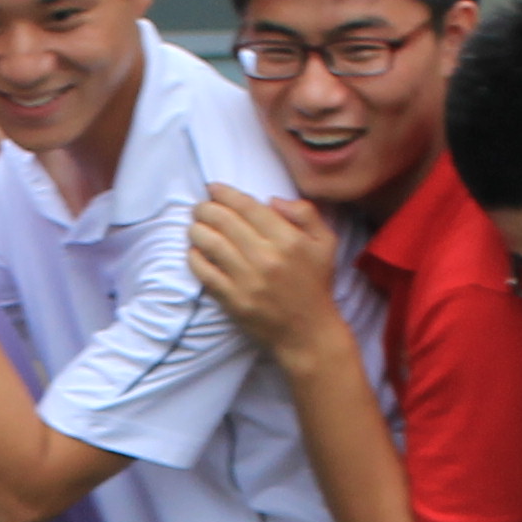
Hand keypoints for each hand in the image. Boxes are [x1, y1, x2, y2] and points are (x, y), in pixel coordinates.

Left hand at [183, 187, 344, 362]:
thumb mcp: (325, 243)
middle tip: (200, 207)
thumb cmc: (315, 285)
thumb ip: (305, 214)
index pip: (248, 207)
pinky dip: (195, 257)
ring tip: (195, 226)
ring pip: (210, 243)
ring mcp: (248, 280)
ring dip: (197, 229)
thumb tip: (271, 200)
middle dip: (206, 208)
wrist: (309, 333)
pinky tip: (195, 251)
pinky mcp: (233, 300)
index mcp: (289, 240)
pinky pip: (205, 272)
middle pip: (224, 220)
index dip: (225, 193)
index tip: (213, 188)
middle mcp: (267, 257)